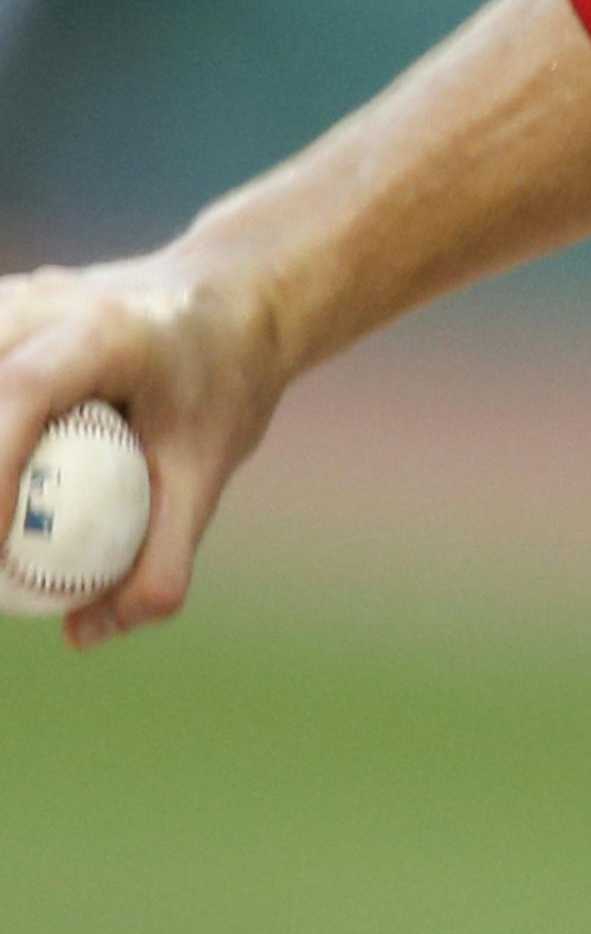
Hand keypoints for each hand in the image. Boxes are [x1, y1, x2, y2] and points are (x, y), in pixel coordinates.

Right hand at [0, 248, 291, 647]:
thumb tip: (84, 634)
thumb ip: (161, 559)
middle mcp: (46, 303)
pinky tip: (10, 499)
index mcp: (106, 332)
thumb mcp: (209, 474)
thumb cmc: (221, 389)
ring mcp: (12, 299)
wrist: (227, 304)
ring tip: (7, 529)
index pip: (21, 391)